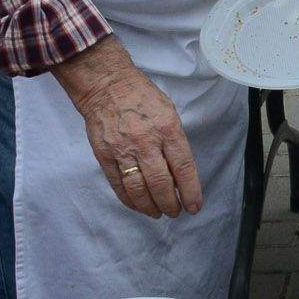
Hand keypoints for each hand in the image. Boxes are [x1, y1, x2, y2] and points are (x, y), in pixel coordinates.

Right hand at [66, 55, 201, 216]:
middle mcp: (146, 141)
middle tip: (175, 212)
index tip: (194, 206)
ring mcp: (123, 150)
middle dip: (171, 203)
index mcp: (167, 129)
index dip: (190, 191)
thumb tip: (180, 172)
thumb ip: (175, 141)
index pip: (183, 167)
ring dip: (150, 206)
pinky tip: (138, 205)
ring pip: (139, 189)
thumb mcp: (169, 112)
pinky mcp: (105, 155)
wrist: (107, 86)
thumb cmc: (142, 97)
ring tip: (158, 213)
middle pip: (161, 183)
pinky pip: (118, 185)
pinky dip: (130, 200)